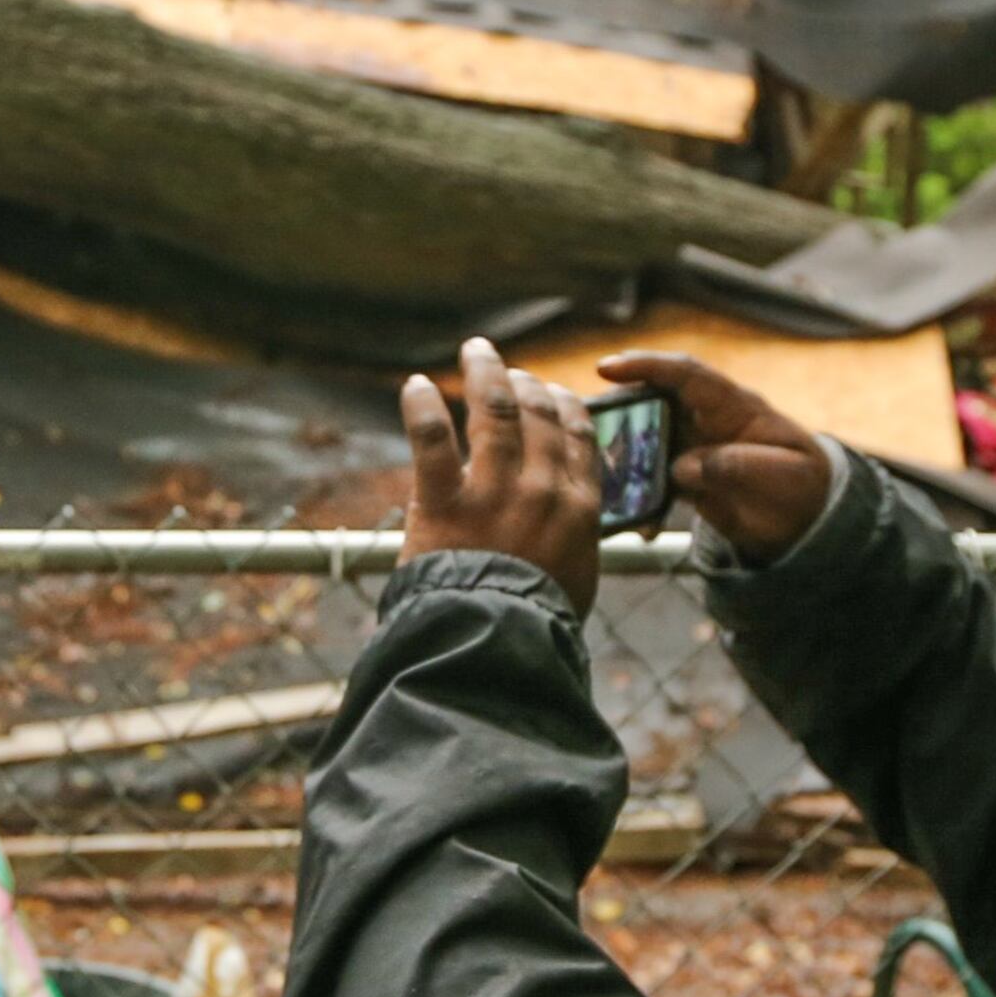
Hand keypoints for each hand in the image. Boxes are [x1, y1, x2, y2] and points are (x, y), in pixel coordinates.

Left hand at [399, 337, 603, 616]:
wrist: (496, 645)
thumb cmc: (537, 621)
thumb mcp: (579, 575)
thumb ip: (576, 536)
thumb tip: (576, 521)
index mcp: (579, 506)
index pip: (579, 436)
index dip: (564, 405)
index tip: (551, 391)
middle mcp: (543, 488)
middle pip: (539, 415)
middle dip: (525, 383)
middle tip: (508, 371)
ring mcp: (494, 491)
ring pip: (495, 411)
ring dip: (485, 374)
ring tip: (476, 350)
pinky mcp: (445, 501)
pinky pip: (432, 438)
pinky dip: (422, 406)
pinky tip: (416, 385)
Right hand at [600, 350, 832, 563]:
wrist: (809, 520)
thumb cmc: (802, 486)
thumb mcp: (780, 476)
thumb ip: (734, 466)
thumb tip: (682, 466)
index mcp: (734, 407)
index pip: (686, 375)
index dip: (646, 366)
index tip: (607, 367)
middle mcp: (707, 421)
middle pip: (652, 403)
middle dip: (616, 409)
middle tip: (581, 422)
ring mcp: (693, 449)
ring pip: (645, 443)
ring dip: (621, 458)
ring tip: (595, 473)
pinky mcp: (686, 480)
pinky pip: (653, 483)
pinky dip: (642, 502)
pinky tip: (642, 527)